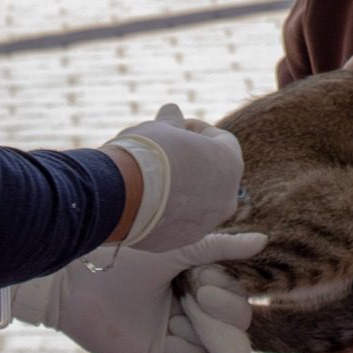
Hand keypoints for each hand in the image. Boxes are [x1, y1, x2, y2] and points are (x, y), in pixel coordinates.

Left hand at [12, 233, 265, 352]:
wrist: (77, 280)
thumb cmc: (125, 255)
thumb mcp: (179, 247)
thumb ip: (220, 248)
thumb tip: (262, 240)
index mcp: (198, 286)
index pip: (238, 304)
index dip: (229, 296)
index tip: (201, 278)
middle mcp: (191, 315)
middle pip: (236, 331)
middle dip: (224, 316)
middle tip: (197, 294)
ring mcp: (176, 340)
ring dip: (200, 333)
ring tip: (174, 316)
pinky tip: (164, 337)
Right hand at [103, 104, 244, 252]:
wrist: (122, 196)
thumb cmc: (148, 154)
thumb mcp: (160, 129)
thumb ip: (172, 122)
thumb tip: (172, 110)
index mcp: (230, 164)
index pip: (221, 140)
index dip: (197, 129)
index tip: (176, 126)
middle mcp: (226, 198)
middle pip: (211, 172)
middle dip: (190, 159)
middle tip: (163, 150)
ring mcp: (205, 224)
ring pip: (196, 200)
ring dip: (179, 186)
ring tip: (149, 175)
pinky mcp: (180, 242)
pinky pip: (177, 221)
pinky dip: (166, 210)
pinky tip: (143, 199)